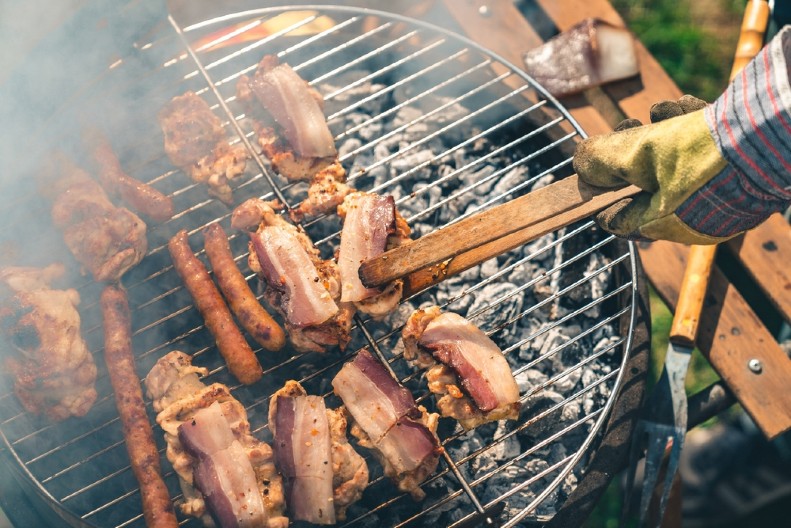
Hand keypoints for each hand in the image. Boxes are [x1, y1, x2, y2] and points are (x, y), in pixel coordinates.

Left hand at [573, 95, 769, 243]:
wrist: (777, 133)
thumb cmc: (705, 153)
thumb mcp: (640, 152)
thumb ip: (602, 158)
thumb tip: (581, 162)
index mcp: (668, 226)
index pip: (620, 219)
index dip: (601, 192)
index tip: (591, 172)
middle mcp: (697, 219)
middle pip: (648, 187)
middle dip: (634, 153)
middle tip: (628, 128)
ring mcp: (722, 197)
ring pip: (677, 165)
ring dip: (663, 133)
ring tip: (660, 110)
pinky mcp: (742, 174)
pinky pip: (706, 156)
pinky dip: (693, 131)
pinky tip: (686, 107)